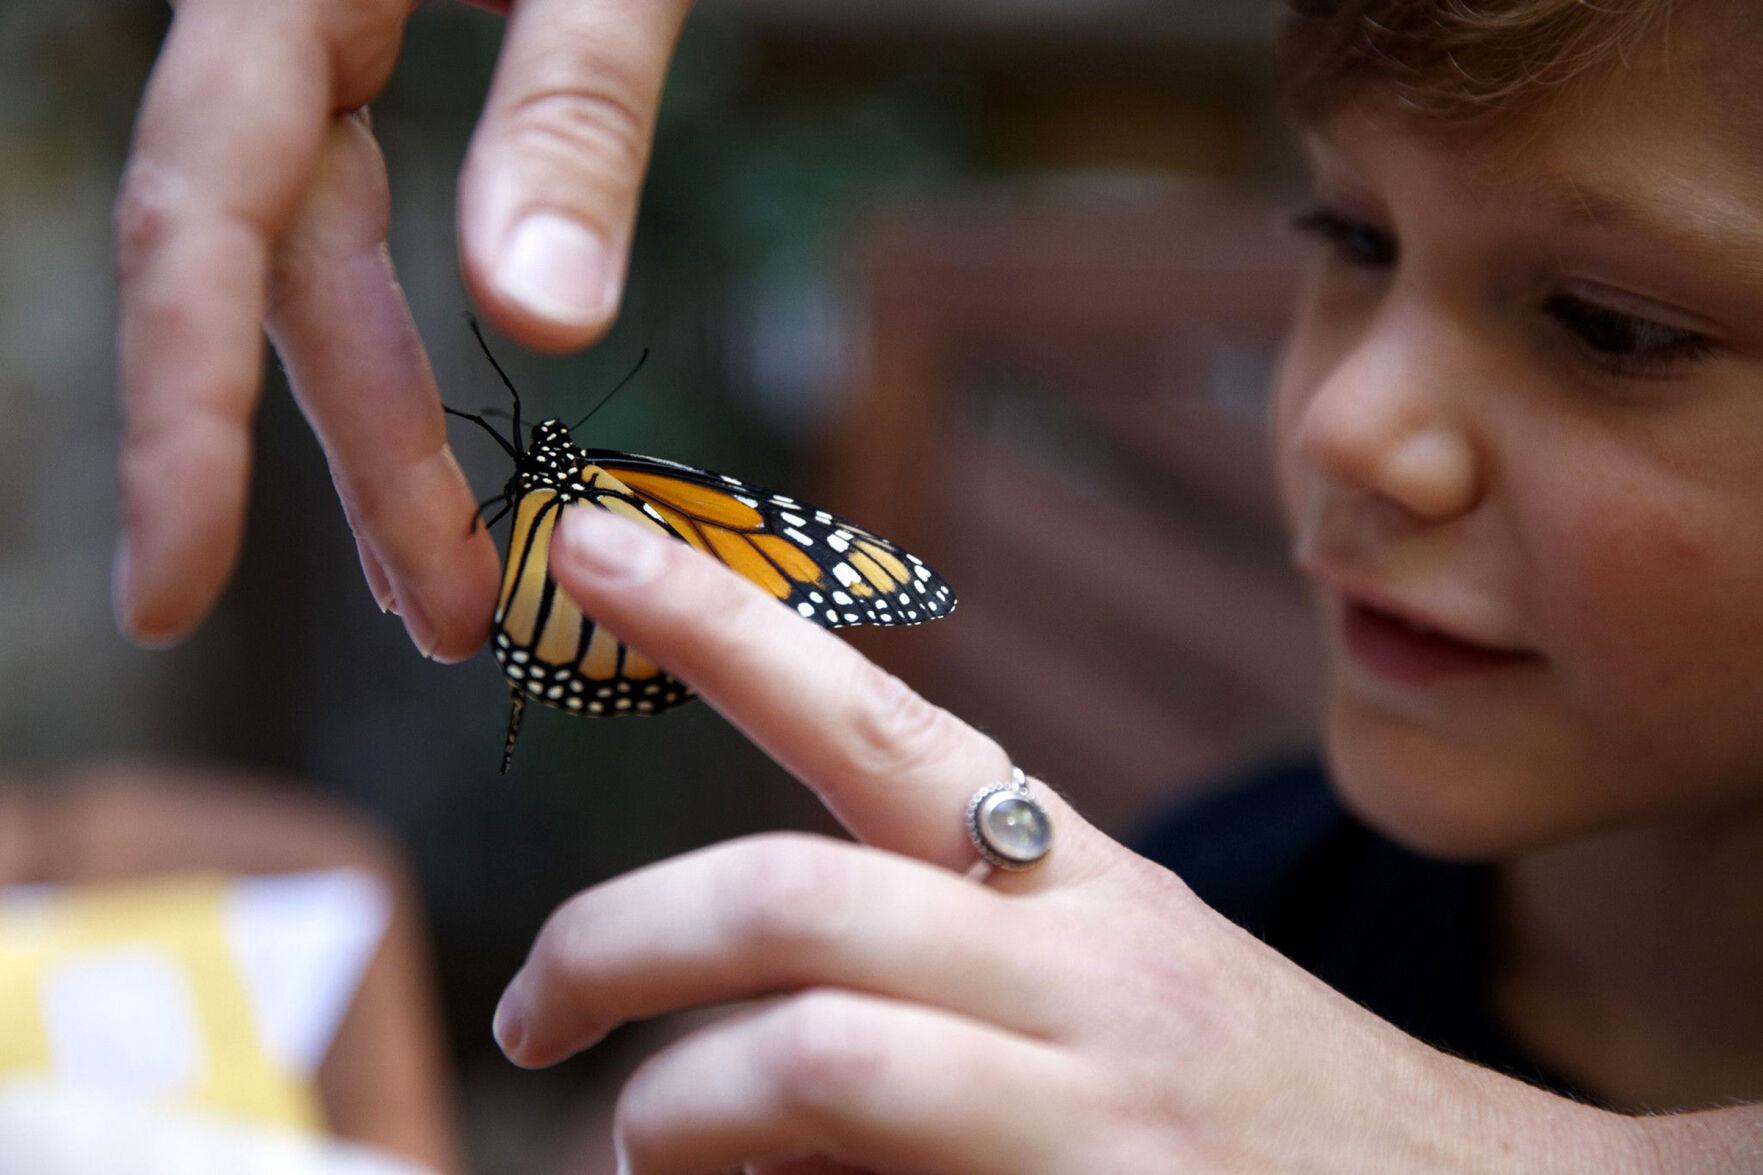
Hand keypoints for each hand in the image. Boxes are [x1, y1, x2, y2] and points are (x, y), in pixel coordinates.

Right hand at [112, 0, 692, 655]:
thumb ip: (571, 107)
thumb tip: (540, 318)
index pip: (203, 217)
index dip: (176, 414)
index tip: (171, 597)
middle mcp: (277, 22)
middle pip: (280, 273)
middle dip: (354, 455)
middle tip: (435, 624)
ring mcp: (320, 40)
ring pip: (323, 263)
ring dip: (380, 427)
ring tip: (439, 583)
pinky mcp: (374, 54)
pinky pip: (365, 217)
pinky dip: (399, 336)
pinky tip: (426, 432)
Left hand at [492, 507, 1646, 1173]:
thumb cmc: (1264, 1100)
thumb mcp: (1117, 984)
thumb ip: (949, 956)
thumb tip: (738, 1017)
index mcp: (1077, 878)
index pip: (876, 721)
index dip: (719, 623)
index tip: (589, 544)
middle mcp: (1084, 967)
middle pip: (792, 897)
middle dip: (617, 940)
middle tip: (530, 1003)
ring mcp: (1092, 1106)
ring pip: (816, 1059)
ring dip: (676, 1109)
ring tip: (641, 1145)